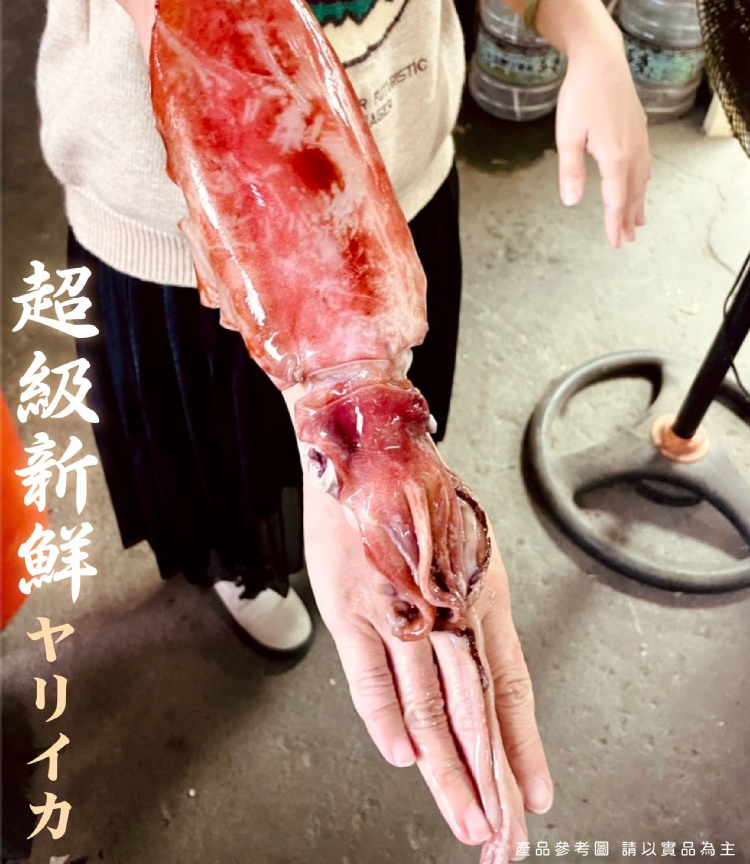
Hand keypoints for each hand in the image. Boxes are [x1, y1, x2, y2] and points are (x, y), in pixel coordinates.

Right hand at [302, 474, 552, 854]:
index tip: (534, 796)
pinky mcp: (351, 605)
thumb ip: (467, 607)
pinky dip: (387, 722)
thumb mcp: (464, 546)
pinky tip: (404, 759)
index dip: (523, 747)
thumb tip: (475, 672)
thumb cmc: (416, 493)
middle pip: (476, 712)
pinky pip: (371, 678)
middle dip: (491, 783)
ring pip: (429, 709)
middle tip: (503, 837)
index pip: (511, 687)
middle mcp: (447, 605)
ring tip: (465, 820)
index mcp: (481, 591)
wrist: (366, 443)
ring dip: (447, 773)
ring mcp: (398, 608)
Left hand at [555, 28, 651, 248]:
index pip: (616, 200)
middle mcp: (632, 151)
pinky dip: (642, 181)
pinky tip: (641, 182)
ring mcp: (639, 139)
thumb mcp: (567, 136)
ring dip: (638, 202)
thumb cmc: (580, 96)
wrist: (601, 60)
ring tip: (638, 220)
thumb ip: (570, 171)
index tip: (615, 243)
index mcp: (614, 157)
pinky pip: (644, 163)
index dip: (615, 223)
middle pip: (632, 193)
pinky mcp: (639, 128)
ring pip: (641, 179)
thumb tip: (572, 202)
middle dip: (628, 218)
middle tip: (627, 239)